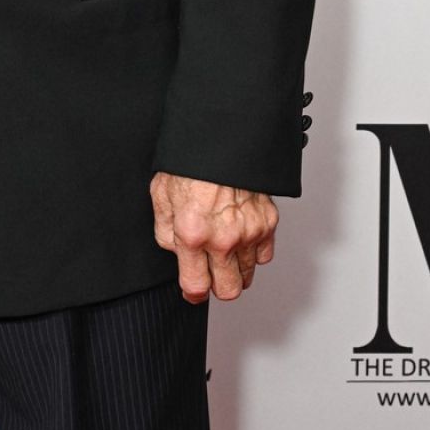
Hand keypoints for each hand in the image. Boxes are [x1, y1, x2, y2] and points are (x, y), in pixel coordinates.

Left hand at [149, 171, 278, 302]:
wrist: (220, 137)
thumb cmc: (190, 162)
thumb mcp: (161, 197)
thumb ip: (167, 233)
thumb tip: (176, 252)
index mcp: (193, 234)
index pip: (197, 287)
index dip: (192, 292)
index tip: (193, 289)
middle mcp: (224, 238)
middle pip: (229, 290)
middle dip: (217, 286)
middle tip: (211, 273)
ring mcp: (249, 231)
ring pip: (248, 275)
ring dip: (235, 269)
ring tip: (225, 252)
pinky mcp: (267, 221)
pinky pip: (264, 254)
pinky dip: (254, 251)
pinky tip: (241, 238)